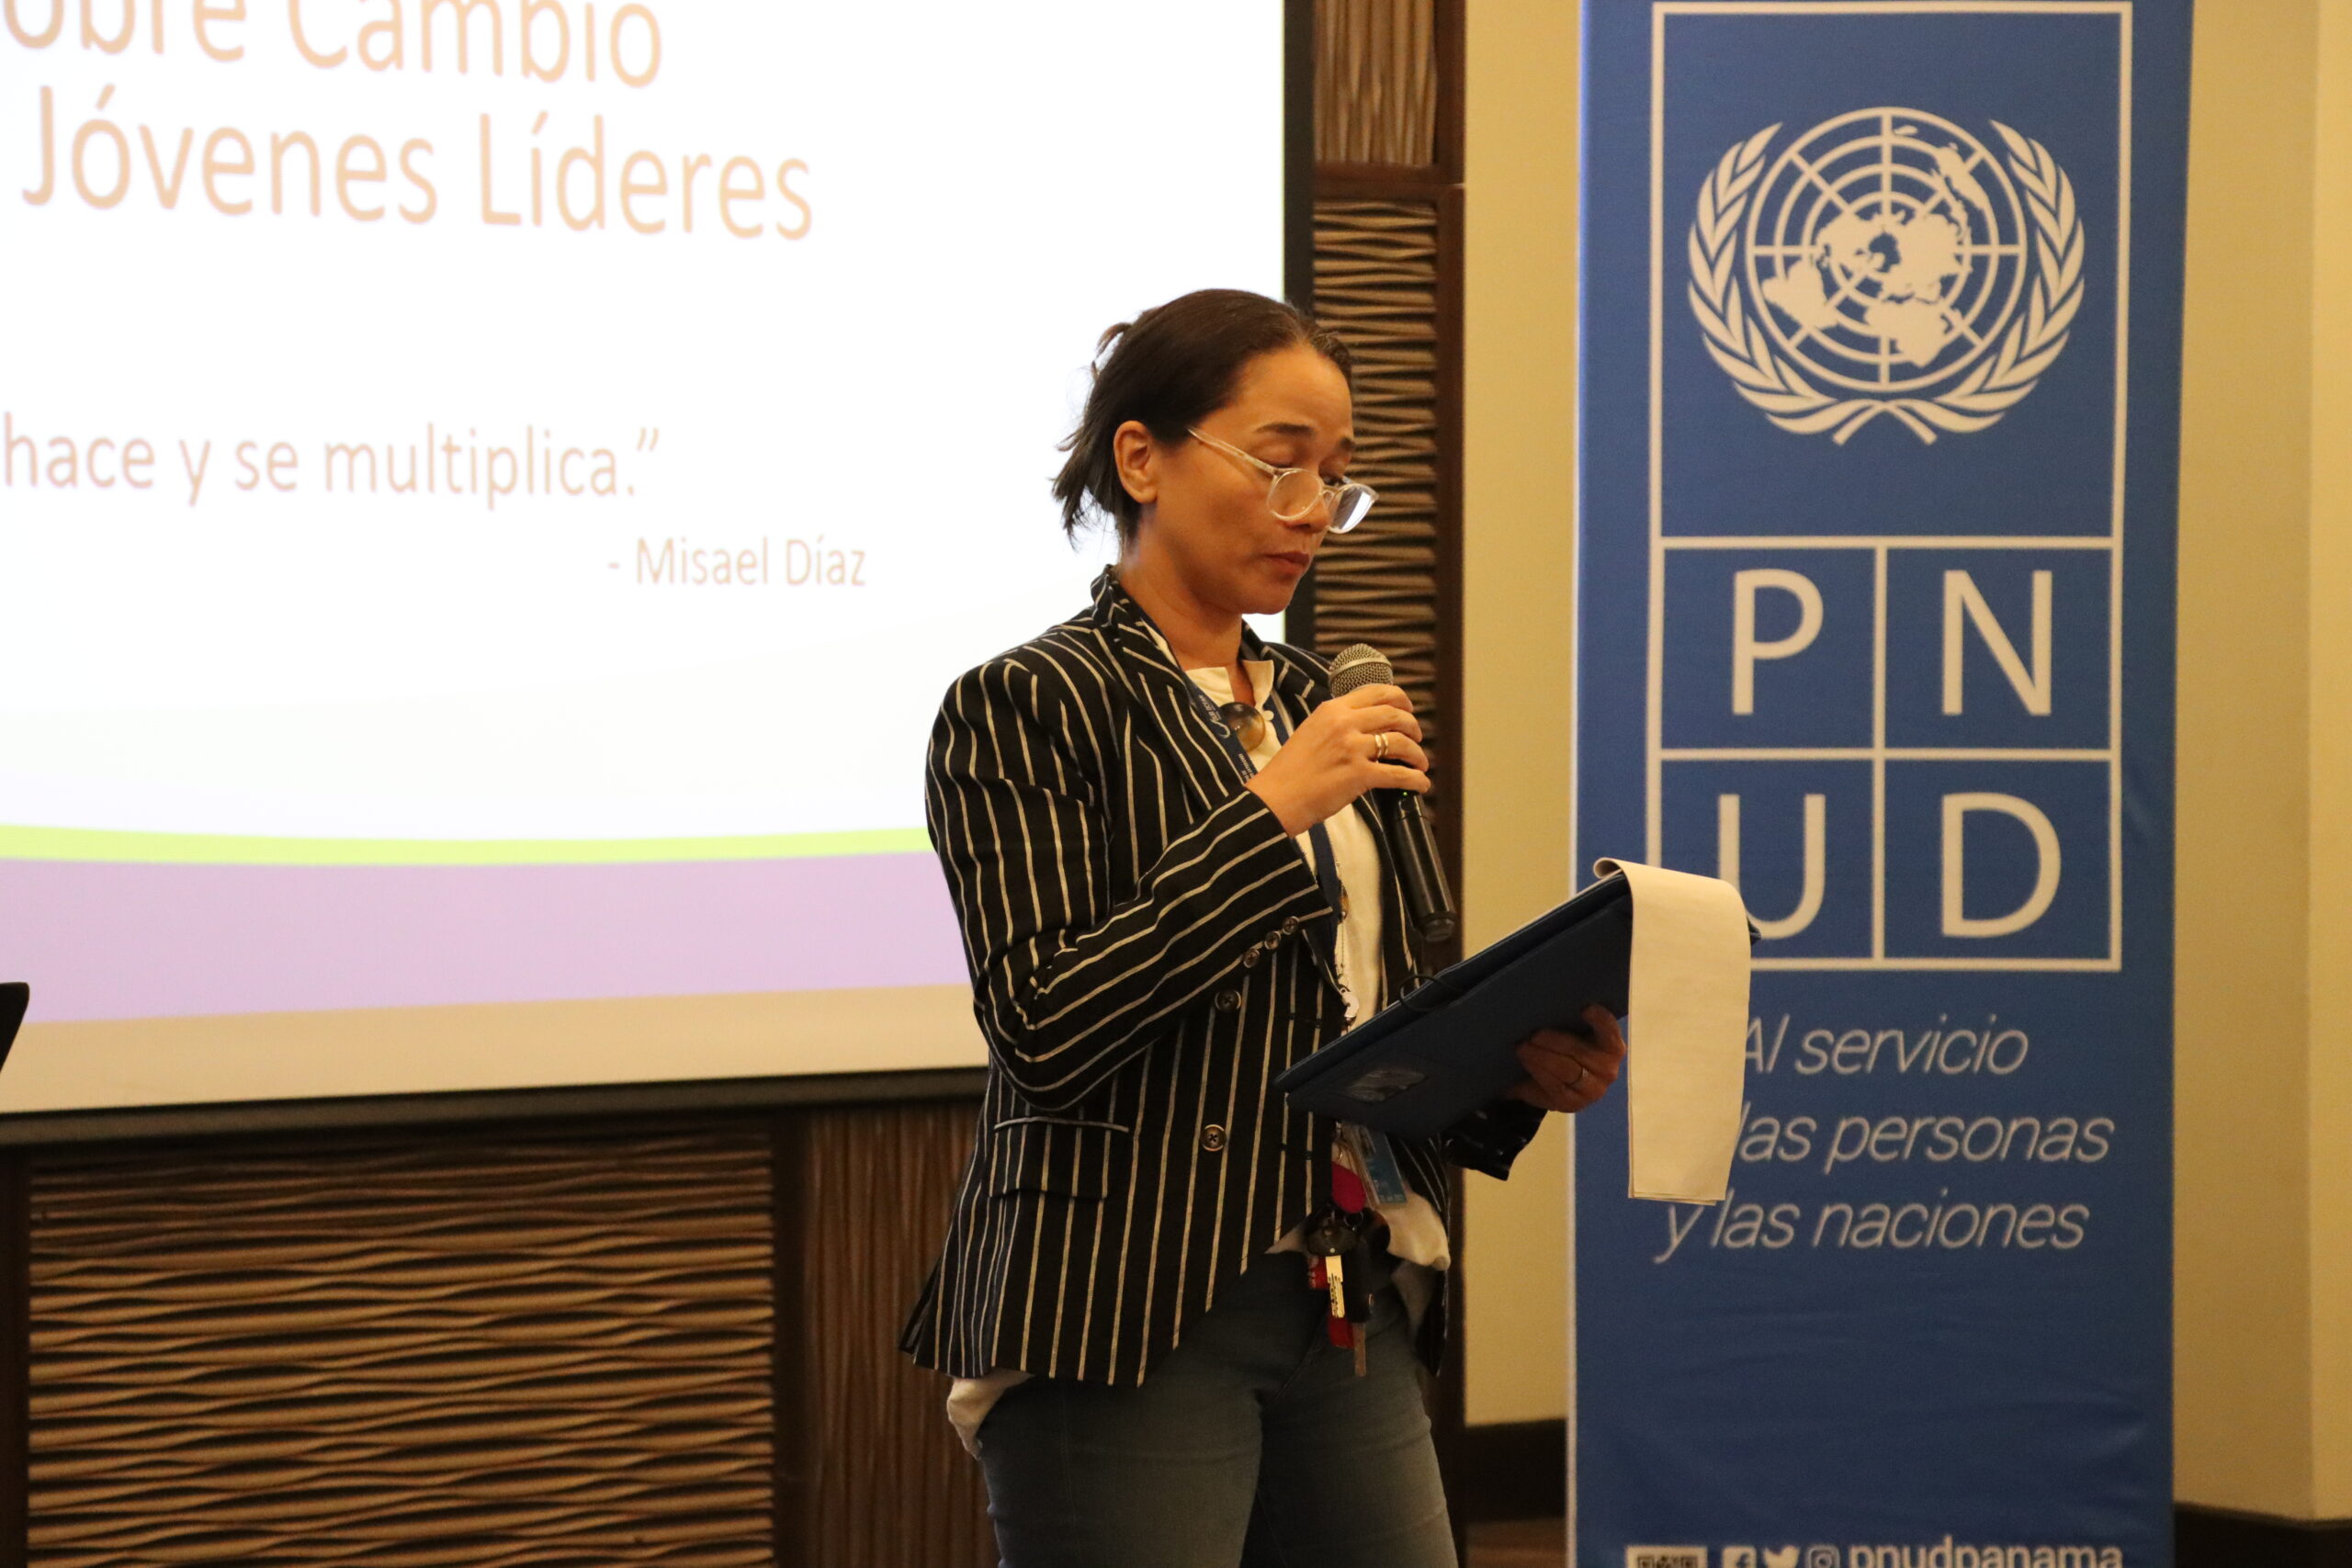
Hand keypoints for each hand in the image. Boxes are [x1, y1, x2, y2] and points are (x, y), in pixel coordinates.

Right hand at [1244, 683, 1427, 835]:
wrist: (1275, 797)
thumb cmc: (1290, 771)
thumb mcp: (1310, 731)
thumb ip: (1336, 723)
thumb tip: (1365, 727)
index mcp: (1332, 709)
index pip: (1376, 692)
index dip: (1400, 699)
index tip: (1408, 710)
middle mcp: (1344, 723)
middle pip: (1394, 713)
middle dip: (1413, 726)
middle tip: (1416, 737)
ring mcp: (1352, 748)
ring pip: (1401, 742)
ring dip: (1417, 753)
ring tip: (1419, 763)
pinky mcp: (1359, 774)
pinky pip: (1399, 774)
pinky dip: (1415, 779)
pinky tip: (1420, 783)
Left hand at [1507, 1004, 1625, 1113]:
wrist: (1549, 1081)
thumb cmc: (1562, 1048)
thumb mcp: (1567, 1033)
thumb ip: (1566, 1021)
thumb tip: (1547, 1002)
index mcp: (1611, 1046)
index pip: (1609, 1032)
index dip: (1600, 1020)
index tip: (1585, 1009)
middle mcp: (1608, 1069)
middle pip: (1580, 1051)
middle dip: (1554, 1041)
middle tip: (1533, 1034)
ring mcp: (1593, 1090)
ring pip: (1566, 1070)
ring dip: (1541, 1057)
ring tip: (1522, 1047)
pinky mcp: (1574, 1104)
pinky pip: (1555, 1087)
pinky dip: (1538, 1072)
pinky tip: (1526, 1062)